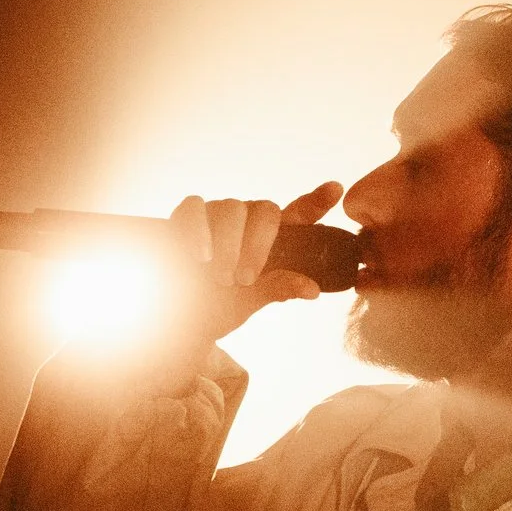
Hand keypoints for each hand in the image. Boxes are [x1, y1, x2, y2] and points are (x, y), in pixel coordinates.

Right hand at [167, 182, 343, 343]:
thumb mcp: (252, 302)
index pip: (300, 214)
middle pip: (265, 210)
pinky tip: (200, 255)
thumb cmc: (219, 307)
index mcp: (272, 239)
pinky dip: (198, 230)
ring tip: (220, 277)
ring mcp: (217, 214)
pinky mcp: (186, 215)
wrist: (176, 320)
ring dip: (228, 244)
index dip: (317, 200)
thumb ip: (278, 288)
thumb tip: (312, 289)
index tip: (335, 189)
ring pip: (231, 209)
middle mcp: (247, 220)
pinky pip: (195, 208)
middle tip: (245, 279)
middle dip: (258, 245)